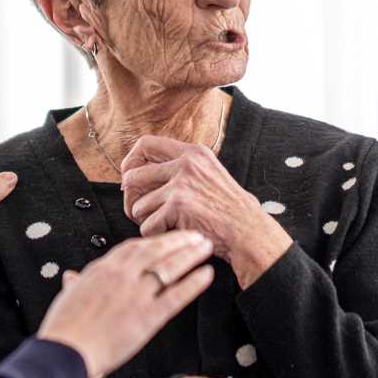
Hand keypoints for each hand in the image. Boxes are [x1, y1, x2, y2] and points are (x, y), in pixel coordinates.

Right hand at [36, 231, 215, 377]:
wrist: (66, 351)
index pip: (132, 248)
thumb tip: (70, 278)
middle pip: (155, 251)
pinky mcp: (147, 316)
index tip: (166, 239)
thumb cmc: (64, 329)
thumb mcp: (67, 299)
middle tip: (195, 235)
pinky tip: (206, 275)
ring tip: (205, 247)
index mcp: (102, 270)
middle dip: (177, 240)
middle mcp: (121, 276)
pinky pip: (176, 295)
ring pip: (168, 267)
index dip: (153, 242)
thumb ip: (74, 285)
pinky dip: (193, 283)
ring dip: (189, 254)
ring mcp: (136, 294)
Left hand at [120, 136, 291, 288]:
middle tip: (138, 210)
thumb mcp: (209, 174)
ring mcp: (180, 184)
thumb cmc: (229, 210)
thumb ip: (182, 169)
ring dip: (147, 220)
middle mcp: (186, 164)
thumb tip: (140, 172)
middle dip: (130, 197)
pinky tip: (173, 234)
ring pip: (138, 205)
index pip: (146, 143)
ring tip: (164, 225)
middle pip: (133, 175)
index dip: (131, 160)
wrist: (247, 231)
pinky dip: (156, 235)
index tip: (130, 175)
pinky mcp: (177, 206)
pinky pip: (148, 225)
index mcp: (193, 153)